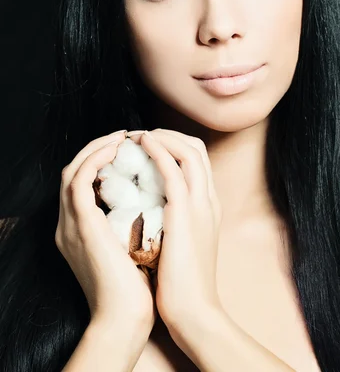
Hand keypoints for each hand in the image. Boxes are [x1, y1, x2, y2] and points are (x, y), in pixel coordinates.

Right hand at [55, 130, 156, 329]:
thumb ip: (132, 222)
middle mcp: (70, 224)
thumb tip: (155, 199)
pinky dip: (95, 159)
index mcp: (82, 229)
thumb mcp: (132, 245)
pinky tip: (117, 150)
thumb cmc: (137, 286)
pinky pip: (78, 181)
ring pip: (71, 169)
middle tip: (125, 136)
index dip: (103, 159)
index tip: (130, 148)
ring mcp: (71, 225)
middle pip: (73, 170)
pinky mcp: (81, 225)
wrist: (126, 316)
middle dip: (98, 148)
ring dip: (96, 147)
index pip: (84, 182)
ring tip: (122, 137)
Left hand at [129, 128, 222, 337]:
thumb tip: (150, 209)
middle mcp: (209, 199)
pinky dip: (160, 150)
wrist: (194, 311)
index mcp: (208, 206)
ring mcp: (201, 204)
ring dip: (163, 136)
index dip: (174, 145)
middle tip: (141, 135)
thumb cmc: (182, 284)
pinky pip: (174, 169)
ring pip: (189, 150)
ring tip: (139, 135)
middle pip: (197, 148)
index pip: (198, 160)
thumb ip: (173, 222)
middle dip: (169, 134)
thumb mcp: (181, 244)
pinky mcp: (186, 212)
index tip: (148, 145)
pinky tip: (143, 144)